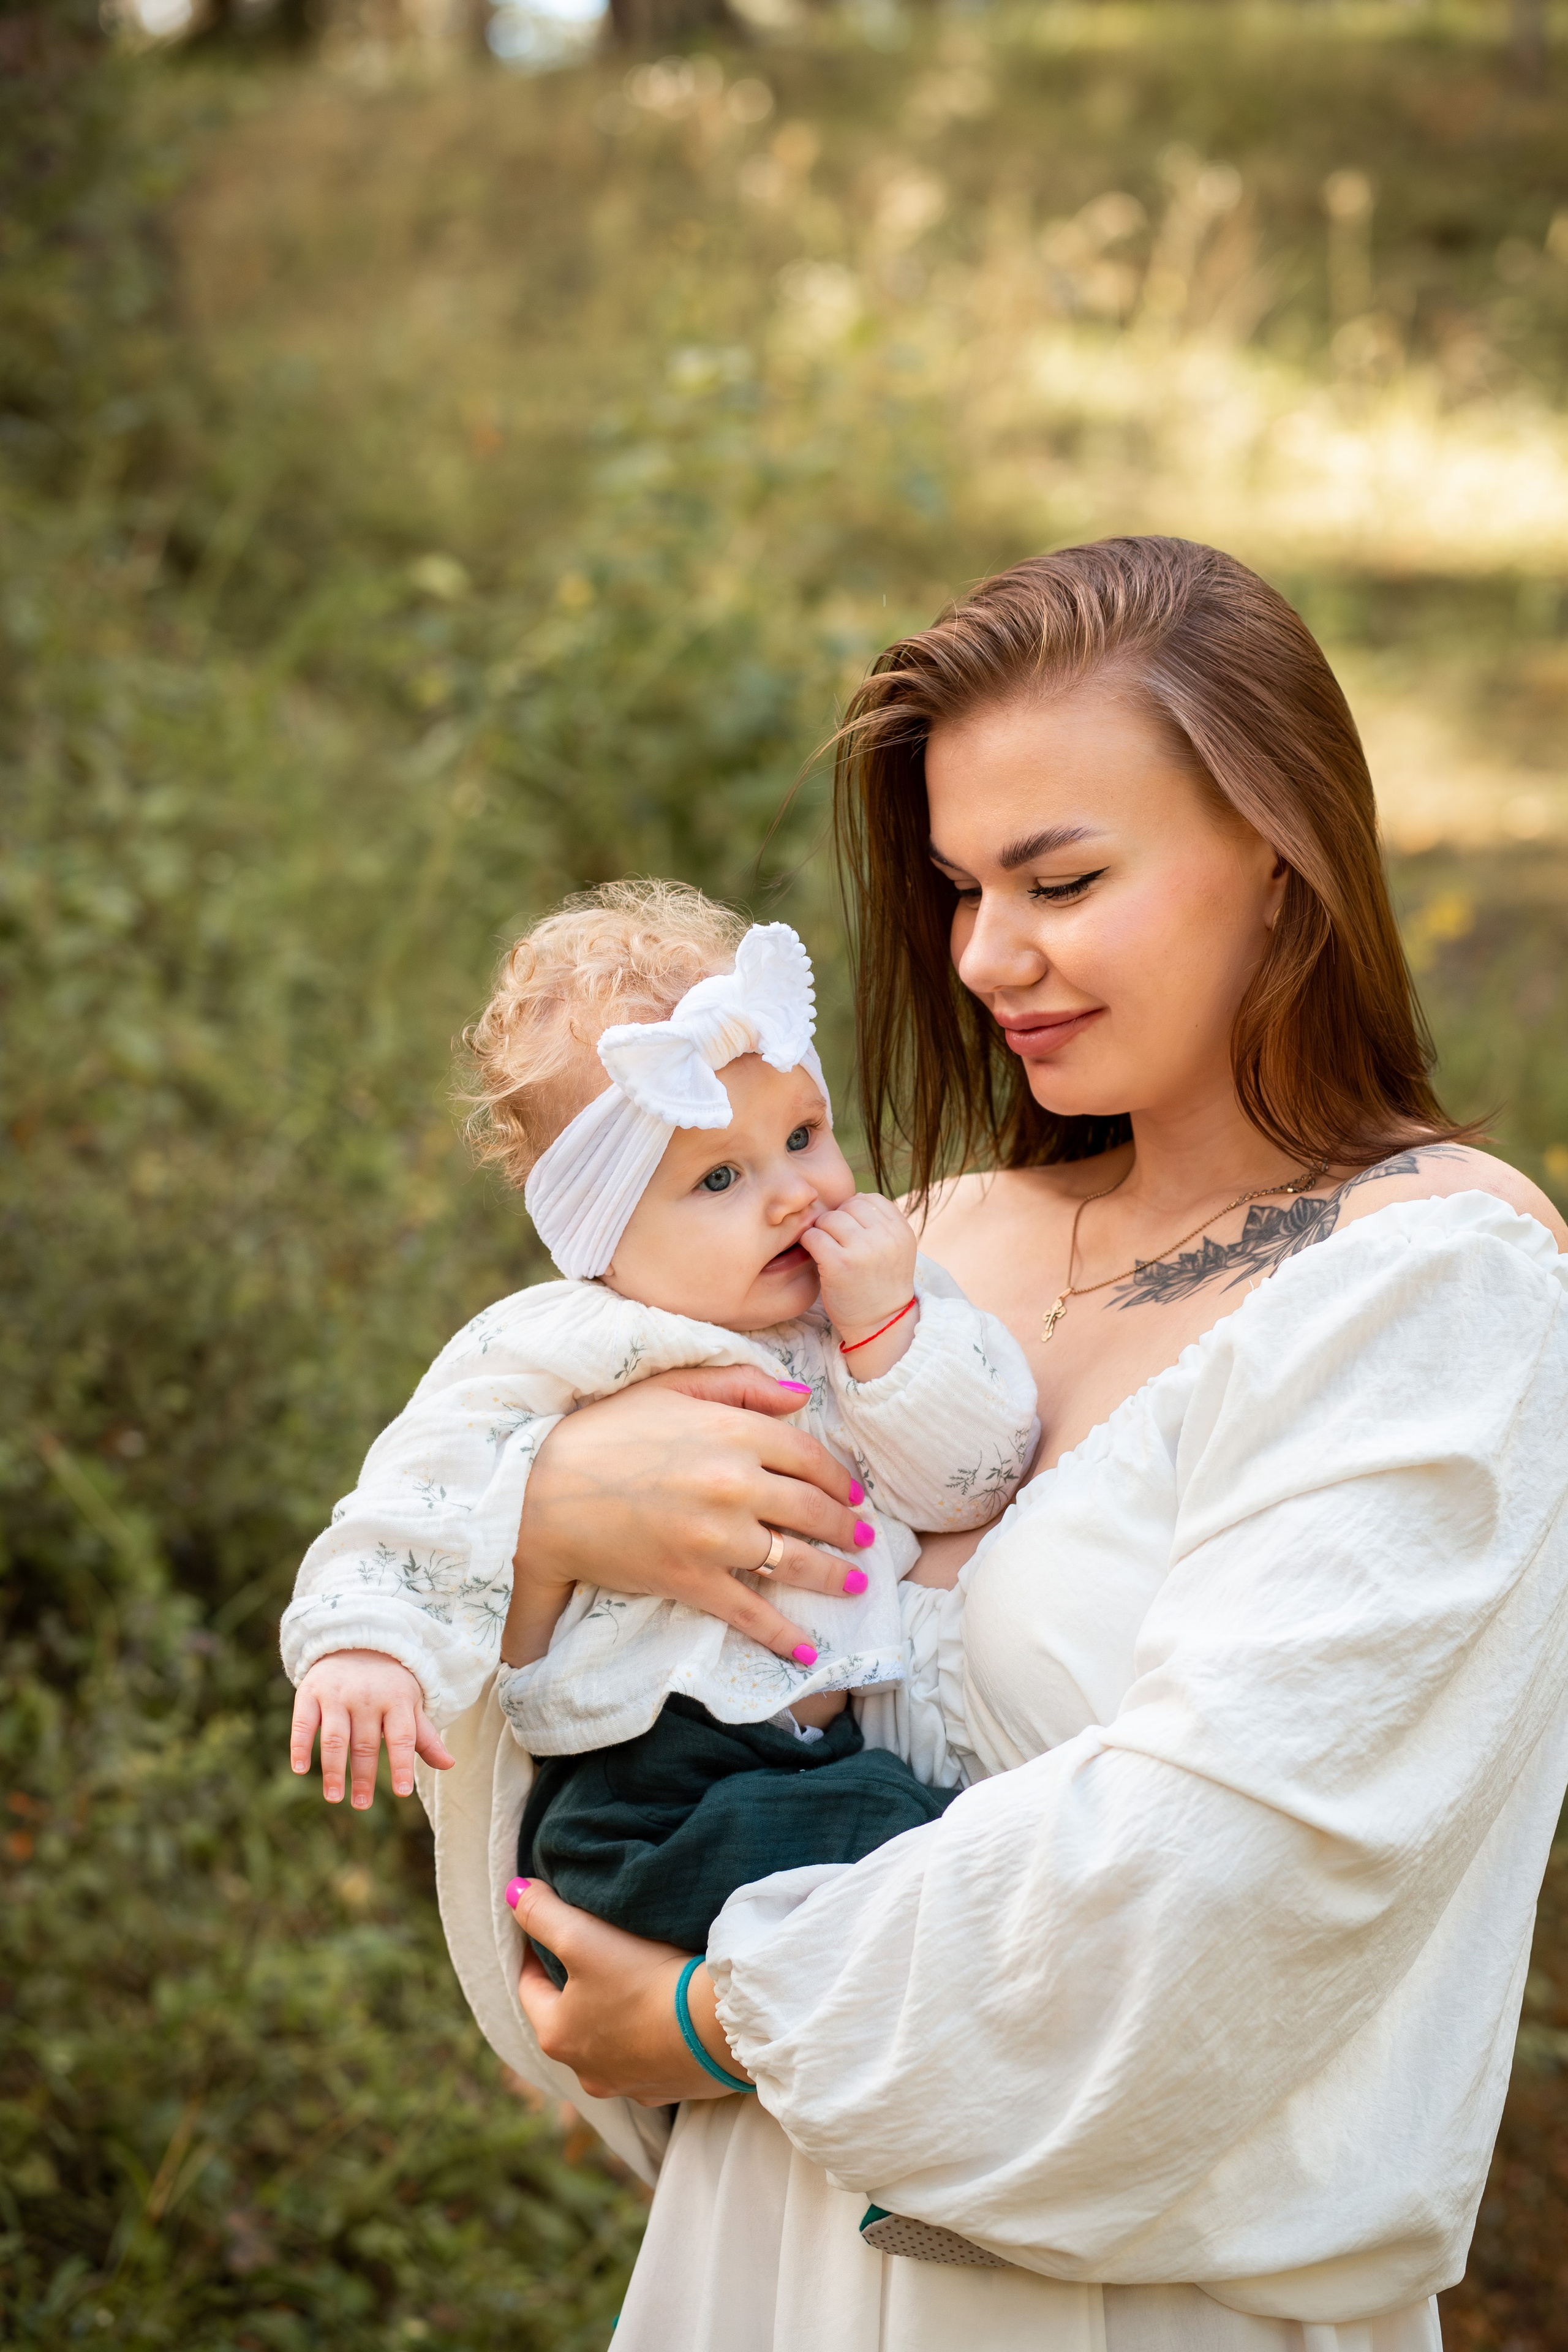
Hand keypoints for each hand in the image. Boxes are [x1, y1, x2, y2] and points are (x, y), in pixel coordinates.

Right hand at [290, 1649, 453, 1807]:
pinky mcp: (311, 1692)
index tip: (402, 1793)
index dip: (402, 1765)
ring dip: (333, 1769)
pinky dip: (300, 1746)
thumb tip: (449, 1765)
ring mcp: (337, 1694)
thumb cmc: (389, 1682)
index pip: (402, 1737)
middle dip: (364, 1776)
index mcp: (397, 1700)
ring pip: (336, 1737)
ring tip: (335, 1797)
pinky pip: (303, 1722)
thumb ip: (424, 1737)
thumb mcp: (410, 1703)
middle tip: (362, 1805)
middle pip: (366, 1743)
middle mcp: (367, 1697)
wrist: (356, 1640)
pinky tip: (301, 1769)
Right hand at [504, 1366, 874, 1668]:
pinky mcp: (691, 1579)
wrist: (540, 1490)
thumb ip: (739, 1385)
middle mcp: (735, 1482)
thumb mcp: (671, 1387)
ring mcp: (716, 1536)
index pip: (808, 1456)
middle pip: (812, 1509)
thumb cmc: (604, 1432)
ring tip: (854, 1584)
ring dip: (832, 1576)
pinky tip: (807, 1651)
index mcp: (733, 1431)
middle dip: (846, 1528)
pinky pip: (751, 1612)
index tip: (851, 1493)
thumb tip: (800, 1396)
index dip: (838, 1477)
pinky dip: (783, 1636)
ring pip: (794, 1560)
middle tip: (864, 1540)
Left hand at [511, 1879, 748, 2105]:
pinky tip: (667, 2015)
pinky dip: (650, 2037)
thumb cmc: (642, 1980)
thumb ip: (541, 1912)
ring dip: (612, 2016)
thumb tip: (512, 1892)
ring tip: (634, 1981)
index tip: (547, 1927)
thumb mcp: (582, 1937)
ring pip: (608, 2043)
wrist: (716, 2029)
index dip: (534, 1953)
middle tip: (593, 1951)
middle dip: (575, 1986)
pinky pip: (649, 2058)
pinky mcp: (667, 2088)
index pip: (529, 1988)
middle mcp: (586, 2071)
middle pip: (569, 2018)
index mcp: (557, 2037)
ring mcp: (628, 2085)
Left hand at [801, 1194, 918, 1369]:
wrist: (880, 1324)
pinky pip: (813, 1236)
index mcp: (901, 1230)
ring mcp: (862, 1249)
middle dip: (837, 1221)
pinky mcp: (839, 1263)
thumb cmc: (880, 1285)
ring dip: (822, 1232)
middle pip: (848, 1205)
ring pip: (829, 1218)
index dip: (854, 1212)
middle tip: (835, 1242)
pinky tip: (816, 1257)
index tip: (851, 1232)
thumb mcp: (895, 1250)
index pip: (870, 1198)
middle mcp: (885, 1236)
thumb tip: (852, 1196)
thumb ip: (881, 1223)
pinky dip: (809, 1244)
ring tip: (827, 1250)